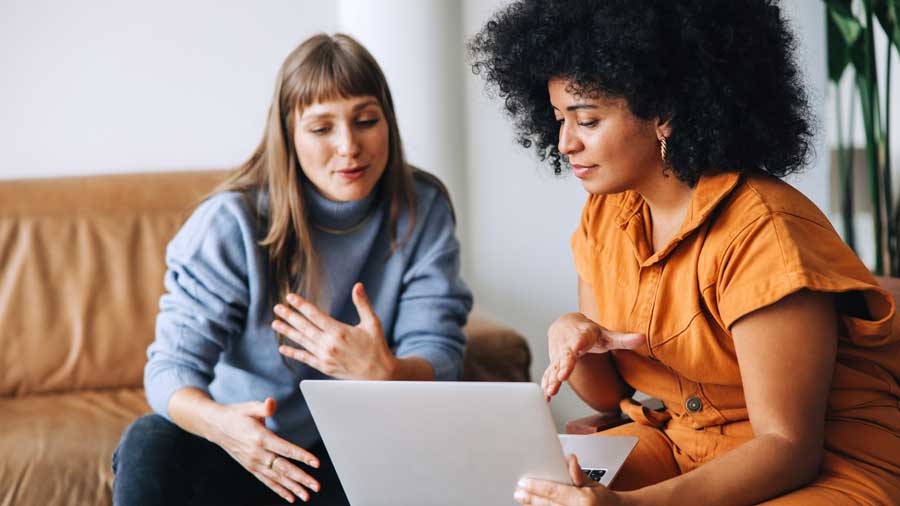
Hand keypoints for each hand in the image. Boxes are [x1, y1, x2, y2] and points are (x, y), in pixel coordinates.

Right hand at [208, 397, 320, 502]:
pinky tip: (290, 497)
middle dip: (301, 478)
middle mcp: (257, 453)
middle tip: (316, 486)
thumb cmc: (236, 415)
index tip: (316, 463)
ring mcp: (253, 463)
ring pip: (276, 478)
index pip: (285, 449)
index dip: (302, 456)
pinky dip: (279, 490)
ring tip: (306, 496)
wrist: (216, 426)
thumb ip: (264, 407)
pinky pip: (267, 481)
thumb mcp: (250, 407)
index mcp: (260, 438)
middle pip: (283, 468)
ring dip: (293, 488)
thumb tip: (272, 402)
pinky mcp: (251, 468)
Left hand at [273, 282, 396, 379]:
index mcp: (340, 331)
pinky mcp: (325, 367)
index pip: (315, 315)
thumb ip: (362, 304)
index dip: (301, 305)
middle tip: (277, 307)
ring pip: (302, 341)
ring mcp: (325, 357)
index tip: (290, 297)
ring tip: (275, 323)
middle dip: (290, 316)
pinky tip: (283, 348)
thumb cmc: (377, 346)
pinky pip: (305, 358)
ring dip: (288, 331)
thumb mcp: (372, 323)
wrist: (379, 374)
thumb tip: (358, 285)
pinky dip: (293, 353)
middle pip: (304, 327)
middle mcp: (329, 344)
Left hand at [514, 454, 621, 505]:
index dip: (537, 487)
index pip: (554, 492)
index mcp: (583, 500)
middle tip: (518, 493)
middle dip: (530, 499)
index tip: (524, 483)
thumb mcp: (593, 482)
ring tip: (523, 499)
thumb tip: (569, 459)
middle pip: (547, 505)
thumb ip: (578, 472)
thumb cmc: (602, 499)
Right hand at [542, 313, 644, 399]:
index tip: (575, 350)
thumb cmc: (589, 332)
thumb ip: (624, 339)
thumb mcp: (607, 334)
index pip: (579, 341)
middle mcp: (567, 345)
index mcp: (582, 336)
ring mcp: (559, 354)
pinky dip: (547, 382)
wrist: (566, 323)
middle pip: (564, 356)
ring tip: (551, 391)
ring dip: (552, 379)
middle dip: (562, 366)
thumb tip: (643, 338)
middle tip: (561, 377)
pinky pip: (549, 373)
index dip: (577, 345)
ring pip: (554, 366)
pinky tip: (546, 396)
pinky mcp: (554, 362)